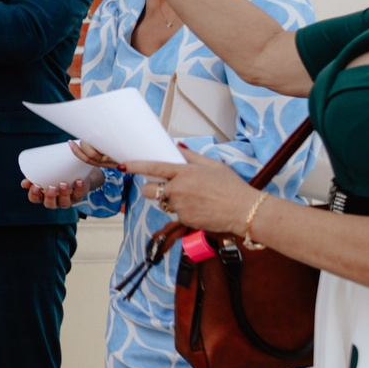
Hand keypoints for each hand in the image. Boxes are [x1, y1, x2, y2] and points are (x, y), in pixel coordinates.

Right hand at [21, 170, 100, 210]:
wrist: (76, 172)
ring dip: (64, 194)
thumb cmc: (55, 174)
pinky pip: (79, 194)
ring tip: (63, 184)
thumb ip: (35, 177)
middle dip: (50, 197)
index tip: (36, 186)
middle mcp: (55, 201)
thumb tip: (24, 184)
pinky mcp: (79, 196)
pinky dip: (79, 188)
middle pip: (50, 204)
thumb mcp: (45, 175)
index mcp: (43, 196)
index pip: (35, 199)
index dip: (34, 194)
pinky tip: (78, 181)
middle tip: (51, 188)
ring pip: (65, 203)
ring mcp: (67, 200)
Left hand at [132, 148, 262, 234]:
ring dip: (170, 201)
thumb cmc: (232, 187)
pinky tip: (200, 209)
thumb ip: (192, 156)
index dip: (135, 166)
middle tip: (167, 187)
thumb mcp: (213, 165)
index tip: (123, 166)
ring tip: (193, 199)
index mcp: (184, 173)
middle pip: (148, 190)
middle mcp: (178, 190)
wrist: (245, 211)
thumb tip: (177, 147)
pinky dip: (183, 212)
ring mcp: (180, 206)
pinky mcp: (184, 220)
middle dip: (152, 188)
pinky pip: (176, 214)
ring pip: (163, 203)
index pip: (153, 167)